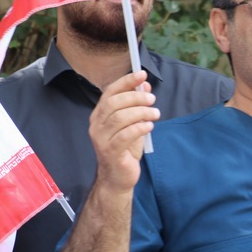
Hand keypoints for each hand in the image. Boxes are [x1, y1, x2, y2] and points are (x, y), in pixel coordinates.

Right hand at [88, 71, 158, 192]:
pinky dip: (139, 128)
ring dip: (140, 112)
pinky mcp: (110, 152)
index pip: (110, 92)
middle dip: (135, 97)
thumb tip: (145, 85)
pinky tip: (149, 126)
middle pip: (114, 103)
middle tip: (152, 99)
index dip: (126, 82)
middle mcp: (97, 125)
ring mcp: (101, 139)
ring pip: (119, 118)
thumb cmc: (125, 149)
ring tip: (155, 113)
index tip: (142, 74)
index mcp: (100, 115)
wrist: (118, 177)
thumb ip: (137, 105)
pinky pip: (124, 136)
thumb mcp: (133, 124)